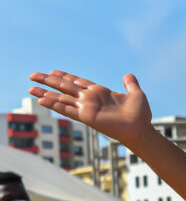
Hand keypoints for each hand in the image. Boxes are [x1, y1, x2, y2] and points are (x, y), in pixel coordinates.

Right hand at [28, 71, 153, 146]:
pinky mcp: (86, 116)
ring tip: (30, 88)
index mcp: (100, 92)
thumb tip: (128, 75)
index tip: (53, 71)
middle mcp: (90, 99)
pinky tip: (42, 101)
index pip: (78, 82)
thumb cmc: (140, 115)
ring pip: (61, 98)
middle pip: (65, 87)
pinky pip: (67, 109)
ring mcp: (87, 108)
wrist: (141, 129)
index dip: (65, 76)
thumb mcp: (136, 94)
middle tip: (33, 75)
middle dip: (49, 81)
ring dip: (45, 93)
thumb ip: (130, 84)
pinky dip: (54, 105)